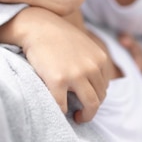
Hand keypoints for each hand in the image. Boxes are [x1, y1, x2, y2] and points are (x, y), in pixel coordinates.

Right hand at [0, 7, 111, 121]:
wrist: (37, 26)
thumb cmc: (57, 35)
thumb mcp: (83, 45)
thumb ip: (91, 61)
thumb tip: (93, 83)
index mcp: (100, 59)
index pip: (105, 86)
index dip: (95, 95)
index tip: (85, 98)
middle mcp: (92, 67)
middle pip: (100, 97)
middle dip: (92, 108)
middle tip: (82, 113)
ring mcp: (76, 75)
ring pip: (90, 105)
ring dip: (85, 115)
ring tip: (76, 116)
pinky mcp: (58, 81)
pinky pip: (64, 106)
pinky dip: (62, 111)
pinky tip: (58, 108)